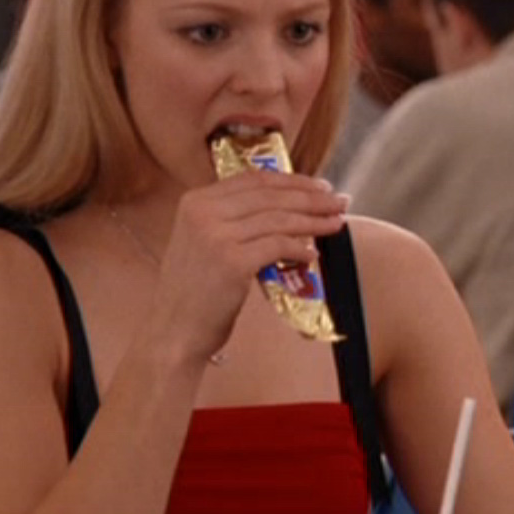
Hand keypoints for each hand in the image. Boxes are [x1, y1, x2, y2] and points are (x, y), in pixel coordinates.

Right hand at [144, 171, 347, 364]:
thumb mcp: (204, 242)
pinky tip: (313, 254)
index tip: (320, 187)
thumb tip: (290, 206)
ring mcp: (216, 236)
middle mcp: (203, 212)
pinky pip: (278, 246)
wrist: (173, 332)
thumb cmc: (195, 292)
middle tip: (340, 201)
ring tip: (337, 224)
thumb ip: (234, 220)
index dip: (293, 181)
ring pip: (279, 219)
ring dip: (314, 221)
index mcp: (195, 201)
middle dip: (312, 198)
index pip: (254, 180)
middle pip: (271, 196)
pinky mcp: (232, 262)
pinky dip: (300, 248)